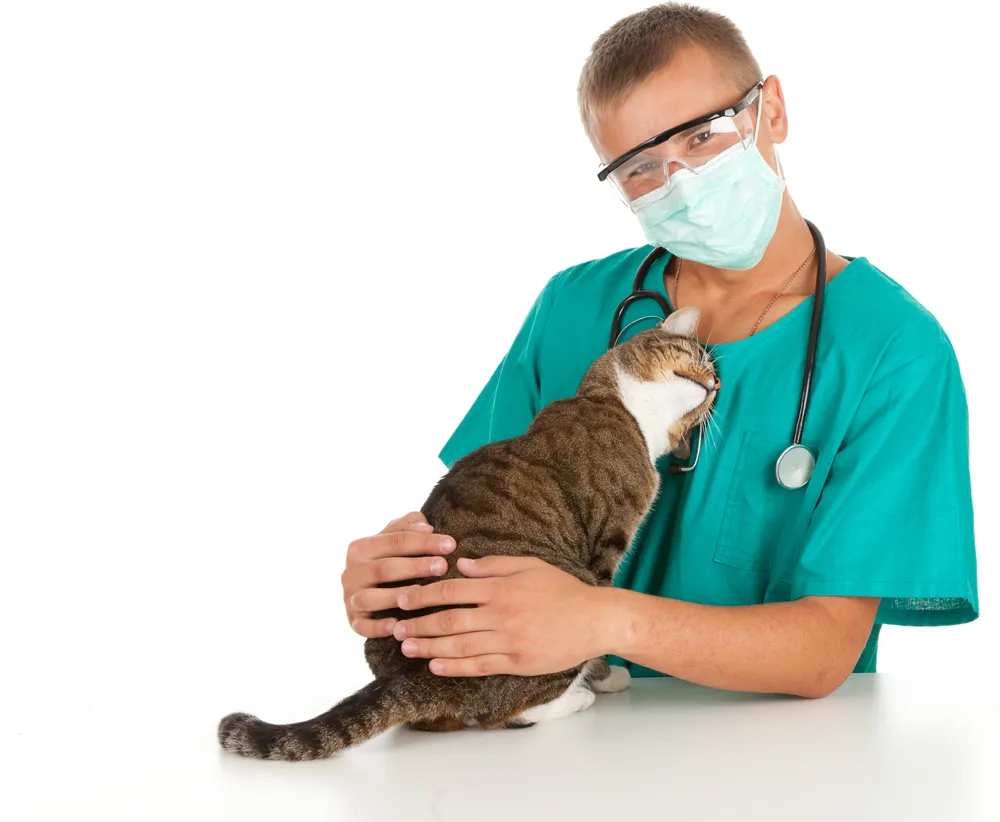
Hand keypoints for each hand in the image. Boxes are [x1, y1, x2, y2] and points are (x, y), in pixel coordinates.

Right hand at [342, 512, 455, 637]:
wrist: (366, 590)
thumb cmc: (389, 559)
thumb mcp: (396, 539)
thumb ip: (408, 527)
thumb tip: (426, 526)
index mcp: (360, 547)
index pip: (395, 540)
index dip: (424, 541)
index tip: (450, 544)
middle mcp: (350, 572)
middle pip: (384, 568)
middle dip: (416, 567)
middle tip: (444, 567)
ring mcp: (350, 598)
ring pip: (371, 597)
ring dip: (398, 595)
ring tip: (424, 594)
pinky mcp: (353, 621)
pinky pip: (363, 627)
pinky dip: (379, 627)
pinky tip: (399, 625)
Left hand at [392, 556, 607, 676]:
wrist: (595, 620)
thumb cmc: (563, 590)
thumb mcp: (529, 565)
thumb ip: (493, 565)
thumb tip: (460, 564)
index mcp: (501, 588)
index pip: (453, 590)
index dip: (424, 595)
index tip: (404, 598)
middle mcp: (501, 614)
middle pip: (449, 620)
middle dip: (418, 623)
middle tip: (395, 626)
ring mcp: (508, 641)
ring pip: (459, 645)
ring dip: (429, 647)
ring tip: (407, 647)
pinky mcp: (517, 662)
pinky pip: (479, 666)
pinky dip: (455, 666)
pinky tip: (435, 665)